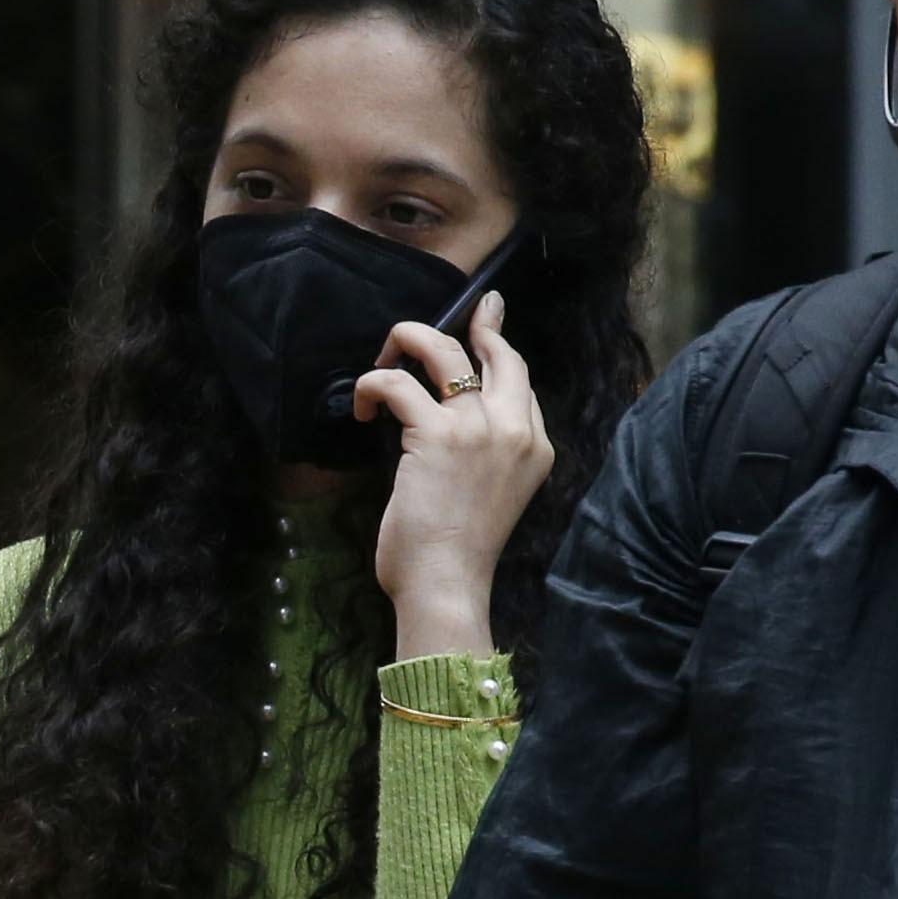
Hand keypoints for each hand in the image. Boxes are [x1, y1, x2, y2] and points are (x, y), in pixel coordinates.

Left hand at [361, 291, 552, 659]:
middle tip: (449, 316)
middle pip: (497, 353)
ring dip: (406, 342)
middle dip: (473, 324)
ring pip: (444, 351)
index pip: (519, 380)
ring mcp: (479, 428)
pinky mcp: (436, 434)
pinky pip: (397, 384)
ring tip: (382, 360)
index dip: (497, 349)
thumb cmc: (458, 550)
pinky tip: (362, 410)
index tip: (485, 326)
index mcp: (535, 446)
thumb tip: (447, 426)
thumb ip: (487, 455)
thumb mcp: (493, 494)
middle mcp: (515, 429)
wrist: (448, 583)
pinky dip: (371, 387)